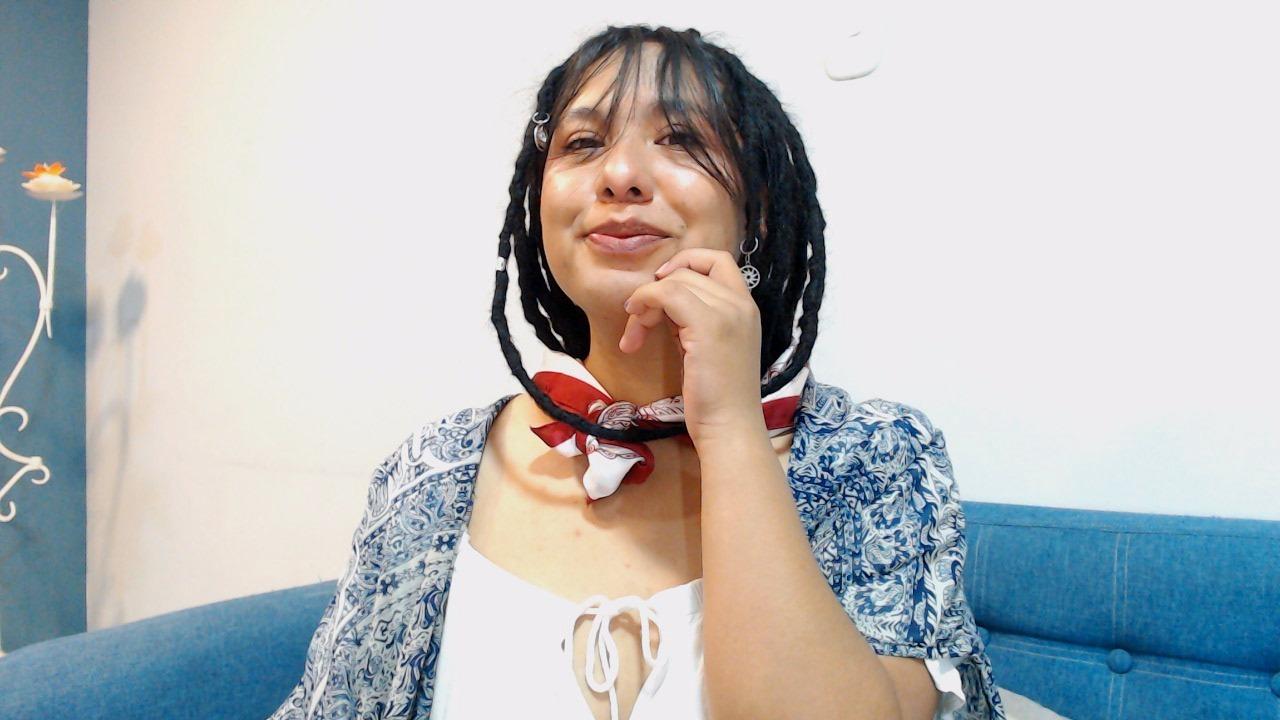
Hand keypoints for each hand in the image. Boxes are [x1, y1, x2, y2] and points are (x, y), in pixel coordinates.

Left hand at [619, 248, 764, 443]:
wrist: (730, 427)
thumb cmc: (717, 397)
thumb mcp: (708, 347)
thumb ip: (694, 320)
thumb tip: (662, 302)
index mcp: (746, 307)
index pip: (718, 260)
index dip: (686, 263)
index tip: (663, 287)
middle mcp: (742, 303)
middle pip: (688, 271)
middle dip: (656, 291)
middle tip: (640, 323)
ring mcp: (728, 312)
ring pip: (675, 281)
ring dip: (645, 302)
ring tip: (635, 336)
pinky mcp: (708, 325)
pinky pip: (666, 293)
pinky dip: (644, 304)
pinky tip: (633, 335)